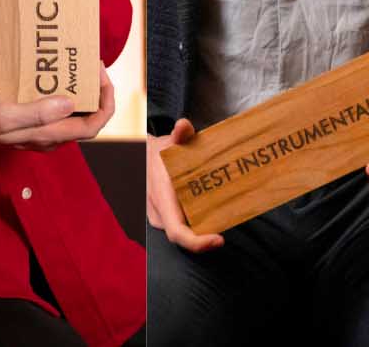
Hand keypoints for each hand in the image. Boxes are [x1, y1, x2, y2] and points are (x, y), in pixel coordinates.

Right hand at [0, 63, 114, 152]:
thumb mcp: (3, 114)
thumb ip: (36, 113)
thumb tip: (69, 104)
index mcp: (47, 136)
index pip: (92, 126)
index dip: (105, 105)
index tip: (103, 78)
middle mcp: (49, 136)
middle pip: (87, 120)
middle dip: (97, 94)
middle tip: (92, 66)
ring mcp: (41, 131)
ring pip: (73, 115)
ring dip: (82, 93)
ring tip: (77, 68)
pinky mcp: (31, 122)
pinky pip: (57, 110)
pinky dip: (64, 93)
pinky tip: (55, 77)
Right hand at [146, 118, 224, 252]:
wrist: (140, 156)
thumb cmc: (158, 151)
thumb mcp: (170, 142)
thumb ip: (180, 135)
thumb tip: (184, 125)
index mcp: (160, 197)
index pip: (177, 232)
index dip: (198, 243)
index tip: (220, 239)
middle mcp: (157, 212)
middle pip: (184, 237)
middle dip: (206, 238)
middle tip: (227, 229)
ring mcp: (157, 216)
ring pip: (183, 232)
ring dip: (201, 230)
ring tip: (221, 218)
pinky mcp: (162, 217)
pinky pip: (181, 227)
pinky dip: (195, 225)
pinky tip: (210, 214)